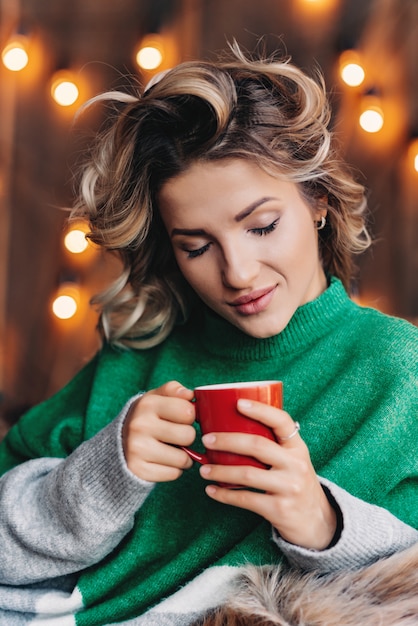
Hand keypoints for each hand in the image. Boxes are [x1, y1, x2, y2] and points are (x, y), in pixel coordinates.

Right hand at [122, 381, 195, 482]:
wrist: (118, 442)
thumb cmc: (147, 417)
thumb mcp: (156, 397)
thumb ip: (174, 390)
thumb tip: (190, 395)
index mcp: (147, 404)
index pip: (188, 411)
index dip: (190, 415)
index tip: (182, 417)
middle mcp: (140, 425)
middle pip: (188, 435)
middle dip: (188, 437)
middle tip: (178, 436)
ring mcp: (138, 449)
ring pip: (183, 458)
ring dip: (184, 457)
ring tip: (174, 450)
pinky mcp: (139, 470)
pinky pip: (174, 474)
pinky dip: (174, 470)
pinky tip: (164, 461)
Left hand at [198, 398, 336, 549]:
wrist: (318, 522)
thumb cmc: (296, 483)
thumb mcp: (294, 460)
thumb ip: (274, 445)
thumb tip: (234, 424)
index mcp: (298, 447)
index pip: (281, 421)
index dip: (260, 410)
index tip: (238, 403)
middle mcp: (295, 464)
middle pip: (257, 445)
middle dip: (227, 440)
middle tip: (207, 439)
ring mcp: (288, 487)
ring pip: (247, 474)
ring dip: (220, 471)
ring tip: (203, 470)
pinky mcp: (279, 509)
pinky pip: (246, 499)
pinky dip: (224, 495)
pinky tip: (211, 490)